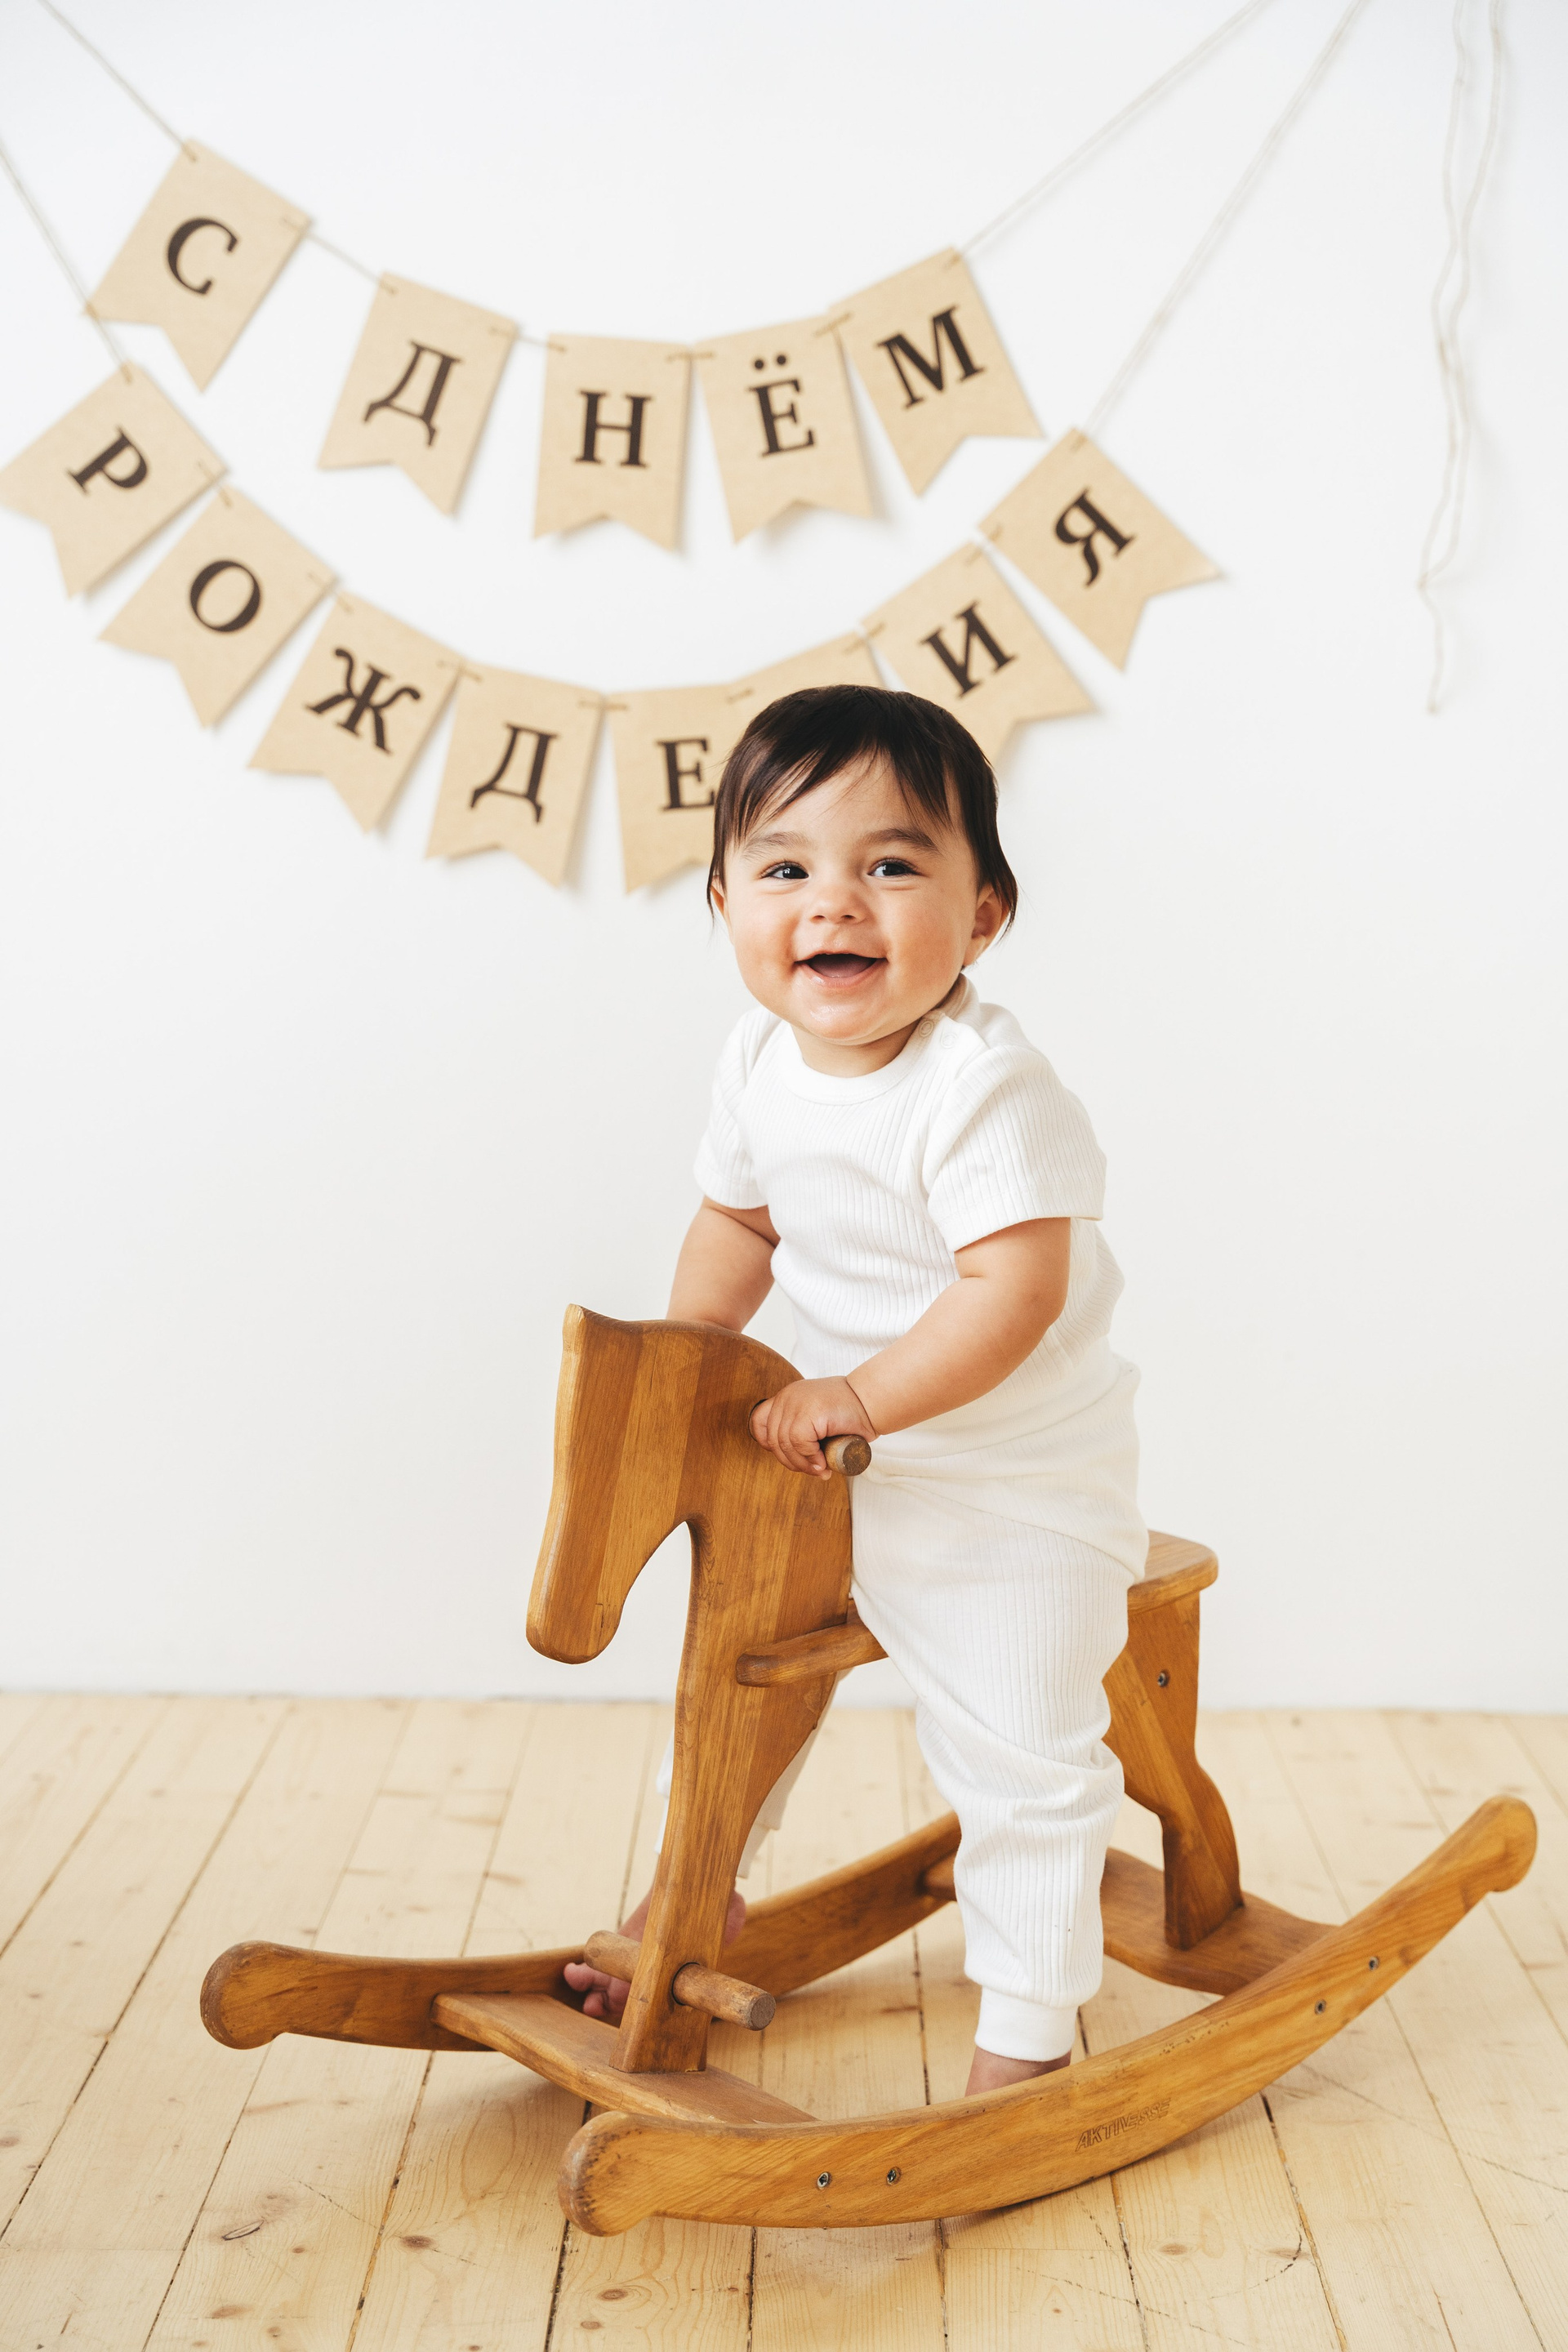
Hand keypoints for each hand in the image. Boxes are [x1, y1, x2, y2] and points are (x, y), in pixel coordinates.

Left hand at [750, 1376, 875, 1477]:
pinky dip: (810, 1458)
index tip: (789, 1455)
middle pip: (773, 1439)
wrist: (872, 1401)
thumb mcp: (817, 1416)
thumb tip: (789, 1458)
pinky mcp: (808, 1412)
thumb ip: (802, 1429)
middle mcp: (787, 1397)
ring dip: (803, 1464)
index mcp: (787, 1397)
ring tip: (820, 1470)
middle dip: (791, 1462)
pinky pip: (799, 1444)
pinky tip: (823, 1463)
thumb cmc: (850, 1413)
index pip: (759, 1421)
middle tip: (812, 1470)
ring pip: (785, 1444)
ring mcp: (796, 1403)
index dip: (768, 1443)